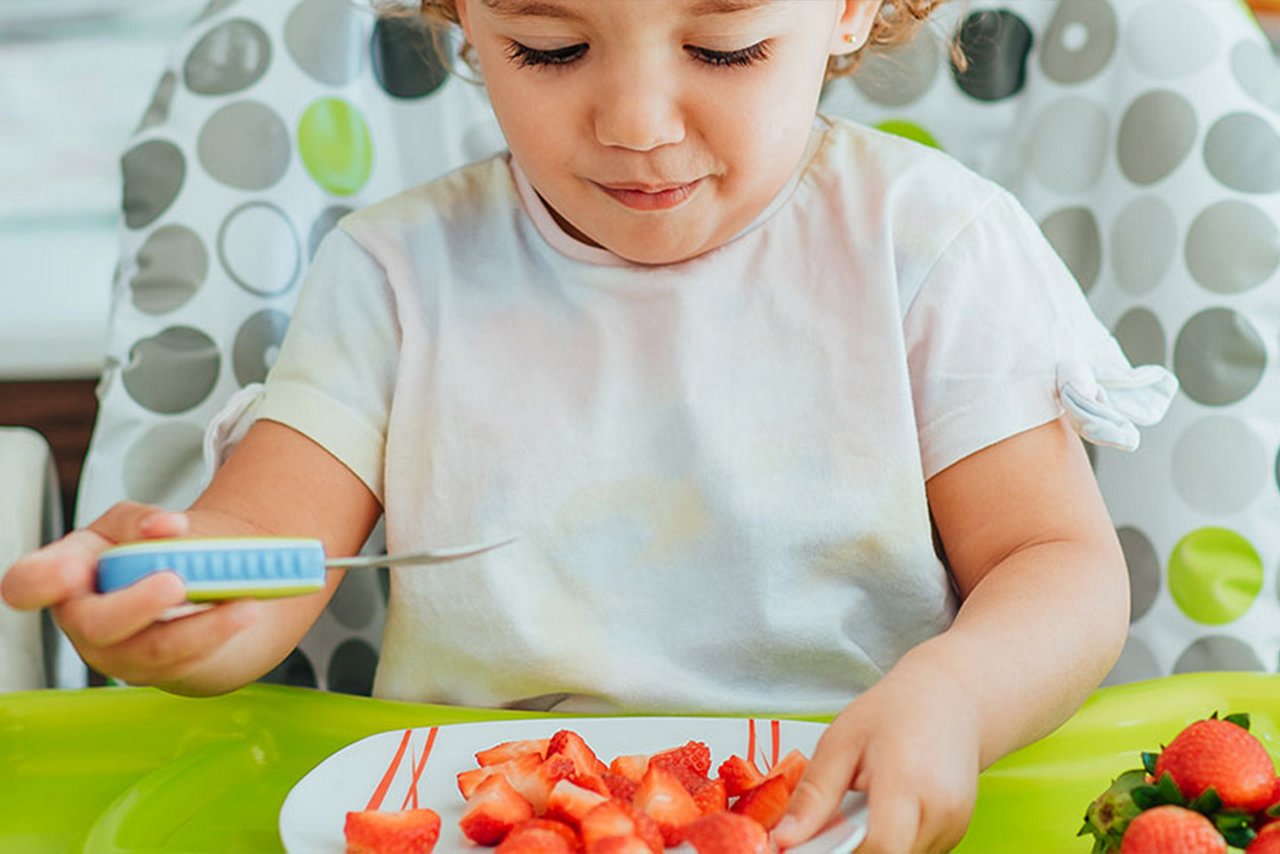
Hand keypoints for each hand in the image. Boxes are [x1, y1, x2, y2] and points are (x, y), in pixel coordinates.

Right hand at [0, 501, 259, 685]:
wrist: (187, 587)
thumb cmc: (146, 550)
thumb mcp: (137, 523)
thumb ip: (142, 520)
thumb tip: (167, 528)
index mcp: (66, 572)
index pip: (27, 585)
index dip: (40, 582)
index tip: (69, 571)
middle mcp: (83, 619)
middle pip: (96, 624)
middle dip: (137, 604)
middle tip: (176, 581)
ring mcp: (117, 652)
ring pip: (153, 650)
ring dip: (203, 627)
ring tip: (244, 603)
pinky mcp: (155, 670)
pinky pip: (184, 661)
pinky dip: (219, 634)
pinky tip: (246, 611)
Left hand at [773, 661, 980, 852]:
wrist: (949, 699)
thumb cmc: (895, 712)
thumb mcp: (840, 742)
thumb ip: (813, 796)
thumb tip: (784, 839)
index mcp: (908, 782)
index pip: (881, 847)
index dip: (844, 852)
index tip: (816, 841)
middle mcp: (941, 811)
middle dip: (856, 847)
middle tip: (840, 817)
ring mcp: (954, 826)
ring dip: (875, 845)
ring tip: (869, 804)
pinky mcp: (957, 833)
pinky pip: (916, 851)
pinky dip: (894, 841)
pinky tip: (888, 810)